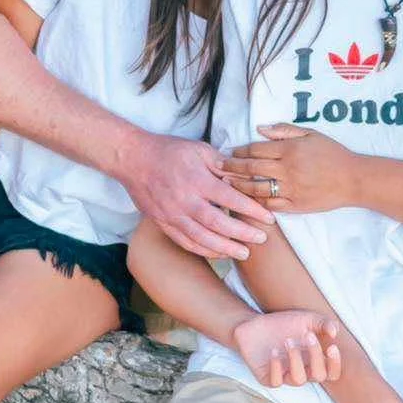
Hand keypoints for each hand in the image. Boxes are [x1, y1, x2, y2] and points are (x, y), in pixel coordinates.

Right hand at [125, 134, 274, 260]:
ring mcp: (172, 214)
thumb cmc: (169, 151)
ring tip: (244, 253)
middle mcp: (185, 200)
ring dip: (225, 248)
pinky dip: (204, 250)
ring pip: (202, 238)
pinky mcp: (163, 223)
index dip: (252, 210)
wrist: (133, 159)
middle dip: (242, 233)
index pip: (230, 198)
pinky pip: (185, 242)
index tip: (268, 218)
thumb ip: (222, 164)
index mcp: (197, 179)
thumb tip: (244, 176)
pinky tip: (219, 254)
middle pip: (218, 223)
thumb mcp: (199, 149)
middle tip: (261, 239)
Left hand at [226, 124, 358, 213]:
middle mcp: (287, 169)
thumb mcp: (311, 134)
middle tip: (219, 167)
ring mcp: (290, 188)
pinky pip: (270, 204)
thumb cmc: (333, 154)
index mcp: (290, 149)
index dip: (240, 150)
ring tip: (226, 183)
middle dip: (232, 167)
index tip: (230, 152)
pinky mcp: (295, 205)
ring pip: (256, 187)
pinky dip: (256, 202)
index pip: (256, 148)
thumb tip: (260, 128)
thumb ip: (284, 130)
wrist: (353, 179)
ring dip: (238, 185)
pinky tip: (246, 200)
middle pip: (251, 167)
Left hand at [232, 310, 340, 387]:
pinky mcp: (268, 378)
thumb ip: (323, 323)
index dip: (335, 364)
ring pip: (298, 380)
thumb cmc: (283, 324)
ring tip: (287, 341)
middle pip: (318, 376)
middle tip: (307, 335)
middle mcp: (302, 371)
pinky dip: (276, 366)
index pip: (332, 373)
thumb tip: (334, 332)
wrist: (254, 324)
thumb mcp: (306, 319)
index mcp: (314, 361)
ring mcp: (285, 376)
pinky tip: (273, 351)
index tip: (331, 347)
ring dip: (296, 359)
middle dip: (315, 356)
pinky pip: (276, 381)